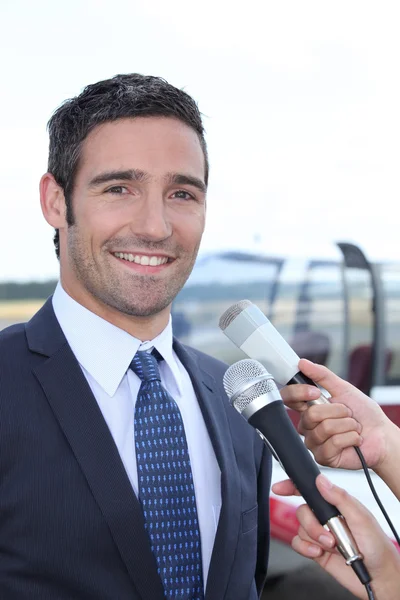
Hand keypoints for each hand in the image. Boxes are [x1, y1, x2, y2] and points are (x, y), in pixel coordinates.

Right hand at [272, 475, 399, 599]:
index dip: (293, 486)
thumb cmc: (377, 547)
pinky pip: (298, 543)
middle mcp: (326, 517)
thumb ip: (340, 498)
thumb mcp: (361, 518)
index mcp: (336, 504)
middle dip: (312, 524)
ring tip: (331, 547)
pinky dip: (305, 548)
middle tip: (329, 536)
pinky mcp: (315, 549)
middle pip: (302, 510)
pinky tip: (318, 553)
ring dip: (313, 538)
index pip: (311, 490)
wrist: (378, 578)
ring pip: (300, 528)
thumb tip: (321, 480)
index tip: (280, 488)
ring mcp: (320, 533)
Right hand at [280, 359, 393, 470]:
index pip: (289, 399)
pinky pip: (333, 444)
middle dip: (337, 411)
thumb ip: (322, 376)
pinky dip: (350, 438)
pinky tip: (354, 440)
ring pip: (324, 429)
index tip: (315, 392)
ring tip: (353, 428)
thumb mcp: (343, 389)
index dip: (299, 394)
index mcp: (309, 408)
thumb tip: (303, 363)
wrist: (382, 435)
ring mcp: (314, 442)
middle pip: (310, 415)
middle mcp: (308, 426)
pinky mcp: (323, 457)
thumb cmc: (364, 414)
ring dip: (347, 425)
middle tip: (347, 414)